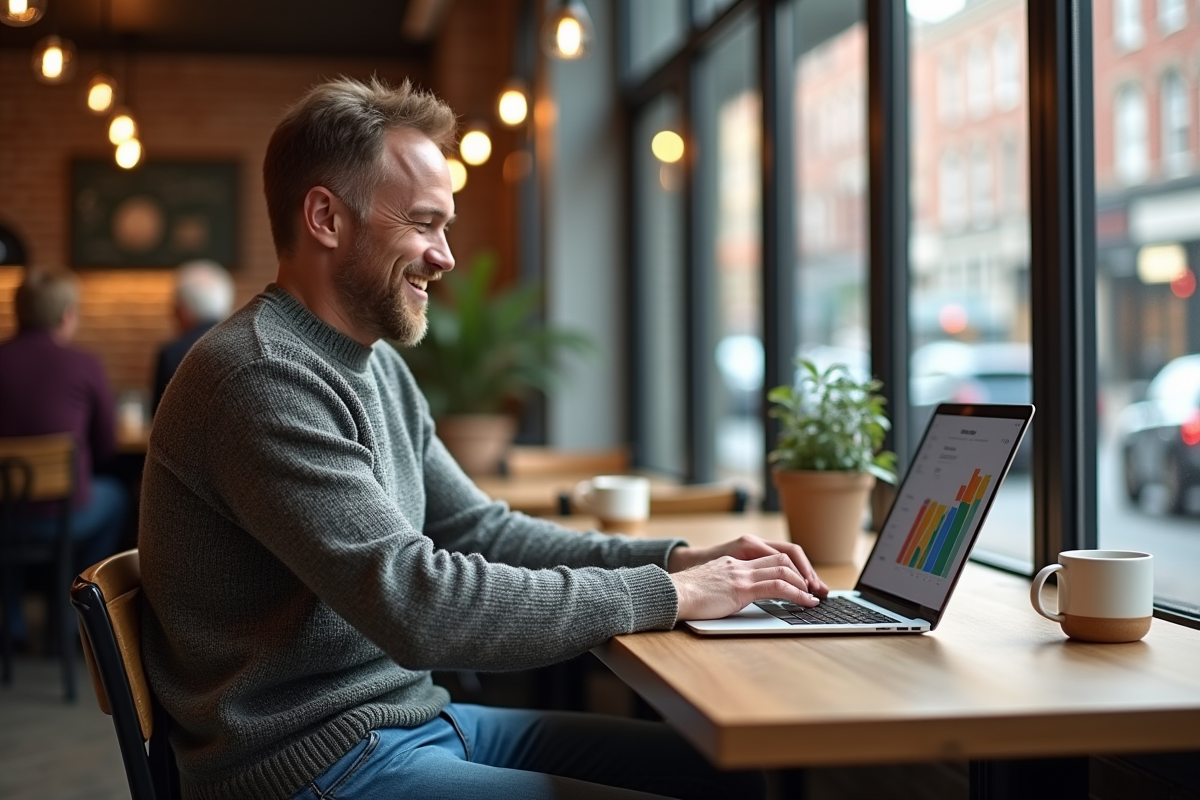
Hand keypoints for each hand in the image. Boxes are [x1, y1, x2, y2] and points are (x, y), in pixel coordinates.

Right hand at [667, 535, 829, 596]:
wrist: (670, 595)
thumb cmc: (684, 597)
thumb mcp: (709, 588)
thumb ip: (724, 588)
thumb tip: (732, 600)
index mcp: (732, 562)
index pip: (770, 557)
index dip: (791, 568)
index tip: (803, 582)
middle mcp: (739, 563)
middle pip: (782, 557)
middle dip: (804, 572)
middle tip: (816, 589)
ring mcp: (741, 574)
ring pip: (784, 569)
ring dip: (804, 583)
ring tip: (814, 597)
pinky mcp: (741, 587)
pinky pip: (778, 586)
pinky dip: (798, 593)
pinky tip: (807, 602)